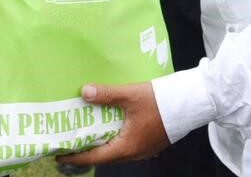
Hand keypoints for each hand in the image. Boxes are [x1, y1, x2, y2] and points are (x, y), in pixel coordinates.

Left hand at [55, 82, 169, 166]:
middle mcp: (135, 153)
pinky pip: (127, 145)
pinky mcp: (151, 142)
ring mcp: (144, 149)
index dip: (76, 156)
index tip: (59, 154)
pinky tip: (109, 127)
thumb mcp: (130, 95)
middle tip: (70, 141)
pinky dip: (114, 139)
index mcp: (127, 147)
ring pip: (116, 150)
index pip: (95, 157)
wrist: (191, 101)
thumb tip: (84, 92)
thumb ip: (107, 94)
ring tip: (86, 133)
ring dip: (101, 144)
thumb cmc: (161, 101)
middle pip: (105, 156)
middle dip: (86, 150)